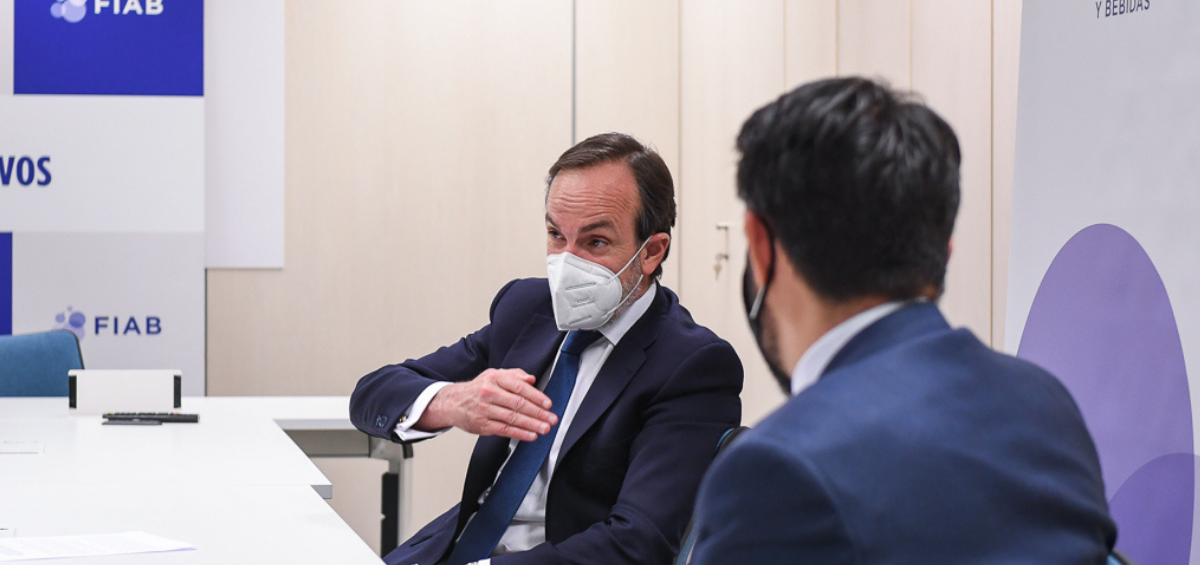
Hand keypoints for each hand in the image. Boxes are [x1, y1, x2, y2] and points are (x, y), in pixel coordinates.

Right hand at [416, 368, 556, 440]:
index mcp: (494, 379)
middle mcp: (489, 393)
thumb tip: (531, 379)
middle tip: (551, 418)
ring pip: (513, 418)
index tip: (548, 404)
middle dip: (538, 413)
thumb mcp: (493, 375)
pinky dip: (520, 433)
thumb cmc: (477, 389)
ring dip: (532, 424)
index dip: (536, 396)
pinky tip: (531, 435)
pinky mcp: (482, 425)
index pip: (519, 387)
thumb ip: (514, 375)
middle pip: (518, 404)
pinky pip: (505, 430)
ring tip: (545, 428)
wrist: (453, 402)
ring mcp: (485, 410)